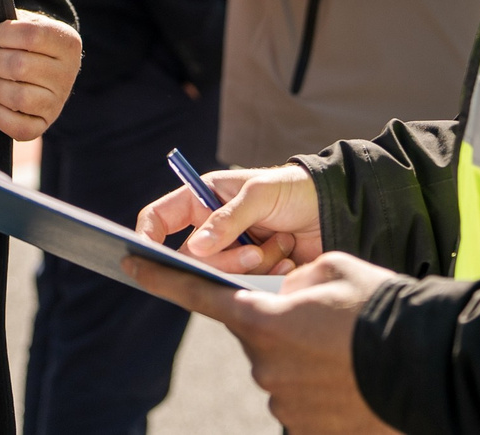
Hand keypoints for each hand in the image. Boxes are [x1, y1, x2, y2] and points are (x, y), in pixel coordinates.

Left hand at [0, 11, 80, 138]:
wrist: (48, 65)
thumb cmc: (30, 42)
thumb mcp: (29, 22)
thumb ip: (13, 21)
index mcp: (67, 43)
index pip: (31, 35)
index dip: (4, 34)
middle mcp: (67, 74)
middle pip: (19, 66)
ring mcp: (57, 102)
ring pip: (18, 97)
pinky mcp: (44, 124)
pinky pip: (20, 128)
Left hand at [125, 251, 399, 433]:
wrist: (425, 365)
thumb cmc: (377, 309)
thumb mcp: (331, 269)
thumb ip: (291, 282)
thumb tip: (283, 300)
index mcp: (262, 319)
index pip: (199, 296)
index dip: (161, 279)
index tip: (131, 264)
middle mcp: (263, 365)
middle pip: (258, 337)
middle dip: (281, 327)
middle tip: (328, 324)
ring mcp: (284, 403)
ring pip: (282, 372)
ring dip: (305, 362)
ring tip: (350, 355)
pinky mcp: (305, 429)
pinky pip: (303, 402)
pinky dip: (322, 392)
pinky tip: (351, 384)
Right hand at [134, 161, 316, 275]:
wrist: (333, 212)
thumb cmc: (292, 190)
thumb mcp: (259, 193)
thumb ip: (228, 218)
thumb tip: (195, 248)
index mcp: (200, 201)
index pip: (158, 219)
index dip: (146, 236)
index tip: (148, 255)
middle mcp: (210, 232)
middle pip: (191, 260)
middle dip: (224, 261)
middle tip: (254, 254)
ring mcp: (230, 257)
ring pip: (220, 278)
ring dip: (255, 267)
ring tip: (282, 246)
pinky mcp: (252, 278)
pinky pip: (248, 290)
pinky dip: (272, 277)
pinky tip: (291, 261)